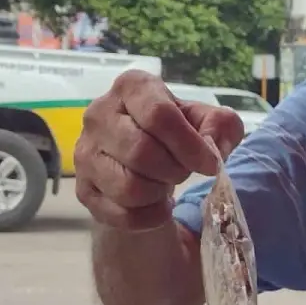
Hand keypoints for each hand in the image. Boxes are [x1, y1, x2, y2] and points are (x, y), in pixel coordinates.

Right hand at [75, 69, 244, 230]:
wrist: (145, 166)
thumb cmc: (177, 137)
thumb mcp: (208, 124)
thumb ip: (222, 127)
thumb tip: (212, 146)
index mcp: (132, 87)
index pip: (158, 115)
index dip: (190, 146)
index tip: (209, 165)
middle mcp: (99, 114)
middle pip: (142, 152)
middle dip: (174, 170)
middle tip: (182, 171)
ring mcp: (85, 153)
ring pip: (129, 187)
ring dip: (159, 193)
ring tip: (164, 184)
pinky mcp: (84, 189)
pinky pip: (122, 214)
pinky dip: (150, 217)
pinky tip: (156, 205)